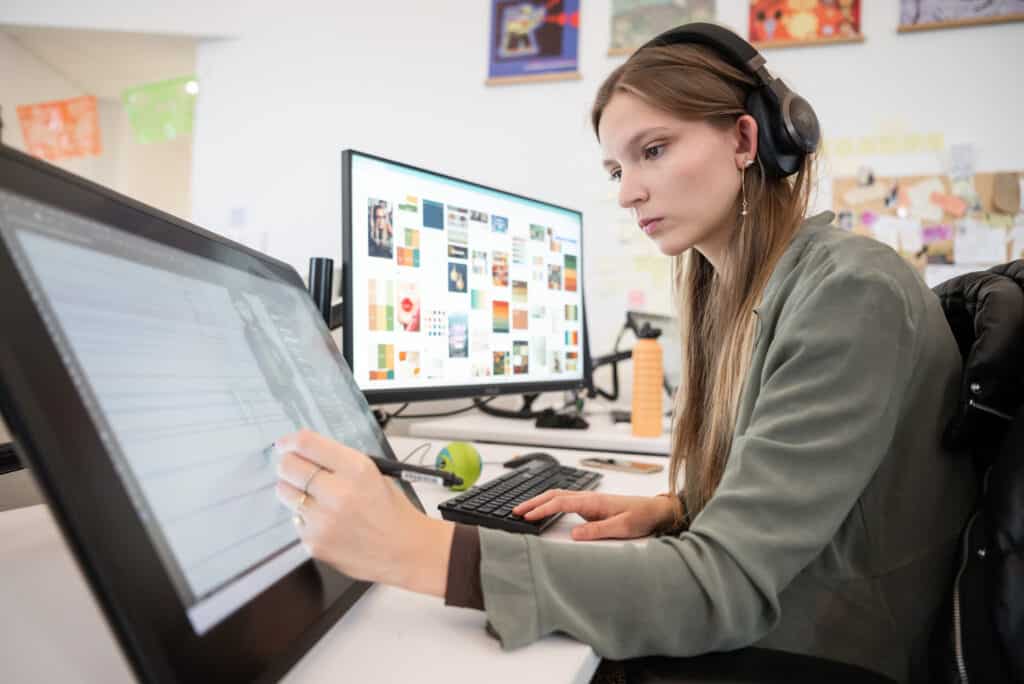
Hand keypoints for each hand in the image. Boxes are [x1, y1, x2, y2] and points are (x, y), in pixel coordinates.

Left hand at [275, 430, 453, 595]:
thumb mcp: (374, 474)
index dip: (290, 441)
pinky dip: (306, 518)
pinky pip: (296, 520)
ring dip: (293, 490)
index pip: (308, 444)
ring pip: (285, 492)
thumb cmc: (392, 511)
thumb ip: (340, 463)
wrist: (406, 551)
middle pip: (288, 466)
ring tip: (312, 497)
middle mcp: (337, 492)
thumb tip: (305, 454)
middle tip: (293, 468)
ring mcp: (322, 520)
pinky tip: (326, 522)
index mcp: (356, 469)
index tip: (285, 444)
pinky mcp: (314, 542)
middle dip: (287, 464)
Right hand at [513, 490, 678, 540]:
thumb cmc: (642, 516)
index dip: (542, 509)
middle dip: (533, 502)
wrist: (657, 510)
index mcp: (594, 501)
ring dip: (540, 502)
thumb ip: (598, 530)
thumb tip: (574, 535)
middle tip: (515, 511)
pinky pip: (565, 502)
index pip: (561, 503)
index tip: (527, 516)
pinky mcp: (591, 507)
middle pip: (554, 495)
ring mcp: (589, 501)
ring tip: (524, 510)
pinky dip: (550, 504)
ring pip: (558, 497)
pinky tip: (545, 510)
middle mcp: (589, 498)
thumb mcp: (622, 527)